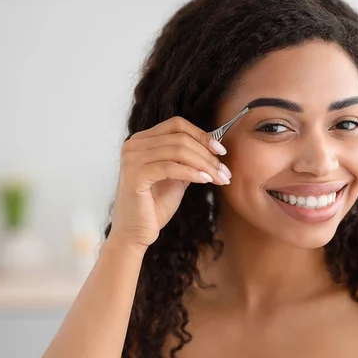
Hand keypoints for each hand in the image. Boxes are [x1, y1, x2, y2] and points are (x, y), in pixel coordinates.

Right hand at [107, 116, 231, 249]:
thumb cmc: (154, 206)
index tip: (221, 151)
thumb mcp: (176, 177)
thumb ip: (188, 159)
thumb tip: (213, 146)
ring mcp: (132, 159)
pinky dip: (192, 172)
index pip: (177, 125)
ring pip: (178, 151)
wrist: (136, 233)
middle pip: (180, 138)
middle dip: (207, 155)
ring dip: (204, 164)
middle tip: (225, 171)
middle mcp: (134, 145)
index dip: (202, 135)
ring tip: (219, 178)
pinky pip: (170, 167)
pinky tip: (205, 180)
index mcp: (142, 141)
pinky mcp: (135, 175)